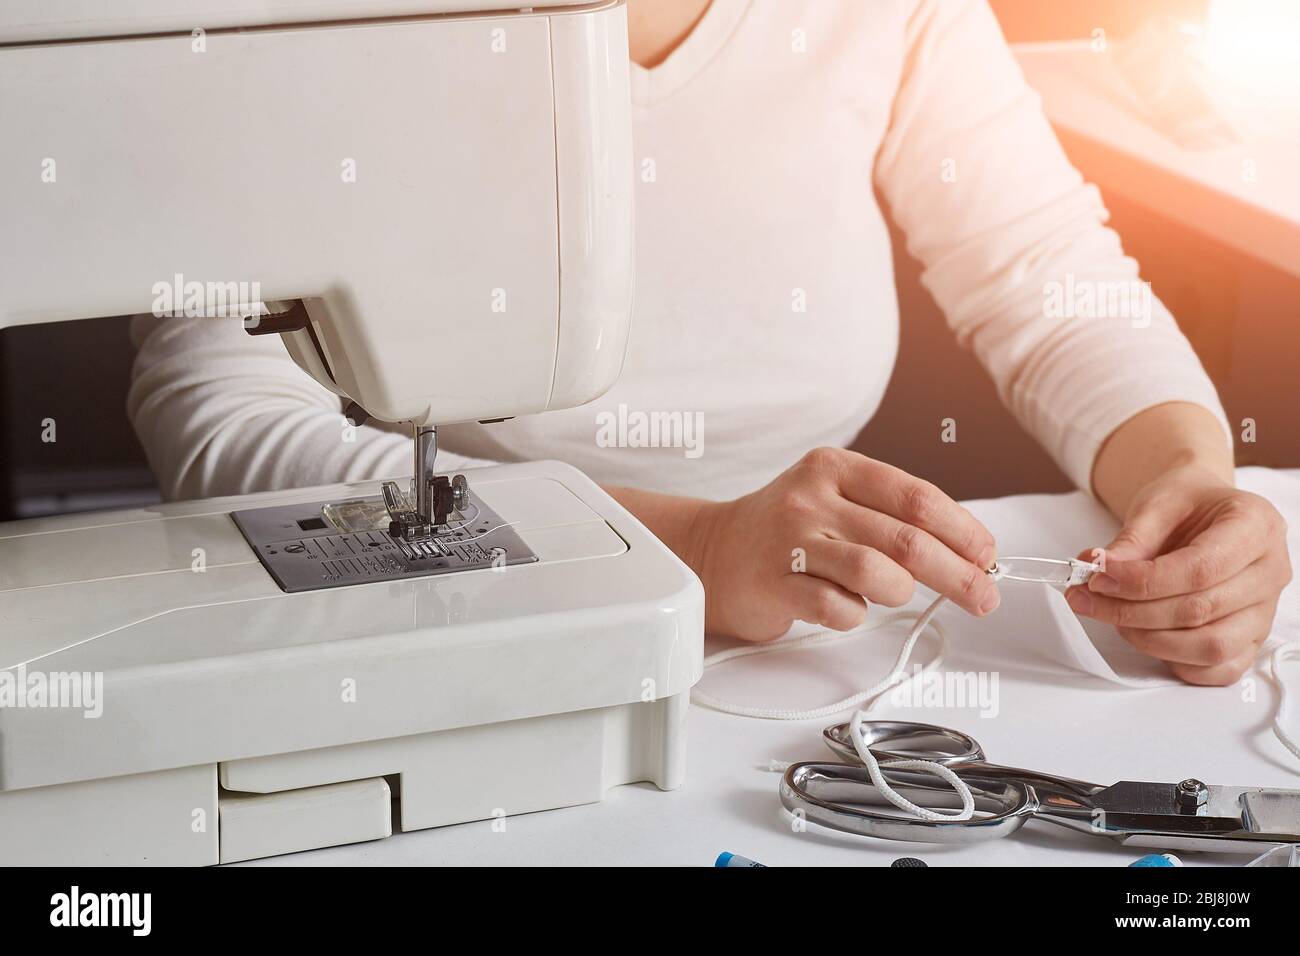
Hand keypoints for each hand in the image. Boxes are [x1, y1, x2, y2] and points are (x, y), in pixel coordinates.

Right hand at [692, 447, 999, 640]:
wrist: (715, 552)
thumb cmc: (791, 530)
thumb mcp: (837, 498)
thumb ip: (892, 515)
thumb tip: (969, 552)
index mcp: (835, 467)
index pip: (916, 497)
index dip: (962, 530)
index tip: (987, 556)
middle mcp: (812, 497)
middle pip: (906, 540)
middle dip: (957, 573)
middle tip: (983, 596)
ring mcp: (789, 540)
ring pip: (876, 573)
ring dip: (899, 592)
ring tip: (893, 595)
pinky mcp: (774, 583)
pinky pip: (837, 608)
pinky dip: (855, 615)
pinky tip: (847, 607)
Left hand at [1066, 463, 1291, 684]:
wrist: (1206, 511)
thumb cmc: (1188, 504)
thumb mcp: (1156, 504)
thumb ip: (1130, 540)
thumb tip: (1098, 570)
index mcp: (1256, 526)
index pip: (1200, 568)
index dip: (1143, 581)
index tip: (1099, 577)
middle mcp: (1271, 570)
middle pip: (1201, 610)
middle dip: (1133, 610)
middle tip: (1088, 597)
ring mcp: (1265, 610)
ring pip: (1212, 646)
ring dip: (1150, 639)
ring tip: (1114, 616)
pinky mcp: (1251, 638)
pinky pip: (1220, 669)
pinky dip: (1177, 661)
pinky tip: (1143, 636)